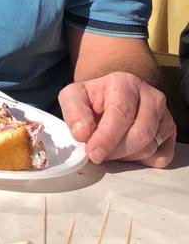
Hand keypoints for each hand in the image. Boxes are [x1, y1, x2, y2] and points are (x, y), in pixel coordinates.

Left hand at [58, 72, 175, 167]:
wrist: (111, 95)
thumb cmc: (92, 97)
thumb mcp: (73, 97)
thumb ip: (74, 113)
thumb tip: (83, 134)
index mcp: (124, 83)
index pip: (121, 114)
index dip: (106, 138)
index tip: (93, 153)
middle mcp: (150, 96)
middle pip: (140, 134)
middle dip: (115, 150)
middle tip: (98, 153)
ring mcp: (164, 114)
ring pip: (150, 147)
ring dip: (125, 156)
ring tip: (109, 147)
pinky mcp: (169, 130)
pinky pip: (161, 156)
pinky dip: (142, 160)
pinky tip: (126, 150)